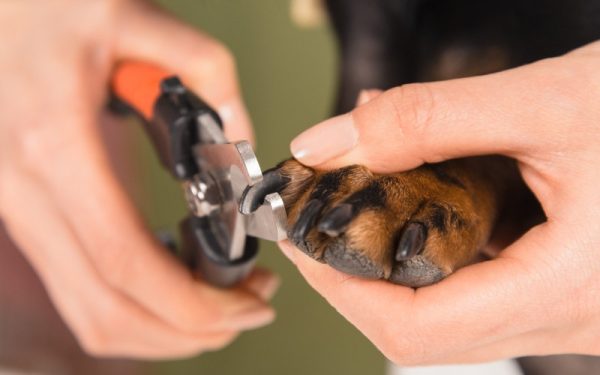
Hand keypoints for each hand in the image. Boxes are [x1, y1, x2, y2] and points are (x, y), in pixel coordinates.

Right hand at [0, 0, 274, 357]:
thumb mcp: (135, 16)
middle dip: (188, 330)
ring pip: (85, 311)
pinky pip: (74, 286)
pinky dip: (128, 309)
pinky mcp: (21, 211)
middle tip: (246, 312)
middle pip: (106, 307)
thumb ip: (207, 73)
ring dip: (159, 330)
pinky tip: (171, 287)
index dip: (192, 303)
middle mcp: (23, 191)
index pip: (125, 262)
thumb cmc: (51, 3)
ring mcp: (14, 209)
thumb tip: (241, 146)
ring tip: (217, 311)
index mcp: (54, 144)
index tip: (247, 304)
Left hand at [283, 41, 599, 363]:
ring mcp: (573, 312)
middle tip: (323, 224)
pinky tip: (425, 200)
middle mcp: (575, 318)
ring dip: (396, 262)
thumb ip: (425, 121)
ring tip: (367, 201)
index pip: (419, 330)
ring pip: (454, 314)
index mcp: (573, 288)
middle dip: (359, 280)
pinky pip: (486, 291)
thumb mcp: (544, 103)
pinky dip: (439, 251)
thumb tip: (328, 145)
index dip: (343, 292)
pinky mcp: (570, 292)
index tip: (303, 245)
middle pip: (427, 330)